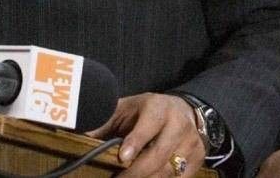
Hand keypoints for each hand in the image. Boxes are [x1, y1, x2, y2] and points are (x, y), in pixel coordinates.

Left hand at [85, 92, 205, 177]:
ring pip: (169, 171)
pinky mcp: (198, 159)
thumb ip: (107, 122)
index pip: (148, 126)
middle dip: (137, 172)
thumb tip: (81, 137)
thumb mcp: (127, 109)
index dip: (135, 142)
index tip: (122, 158)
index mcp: (158, 108)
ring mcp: (191, 143)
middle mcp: (178, 125)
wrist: (185, 111)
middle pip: (159, 154)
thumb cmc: (148, 111)